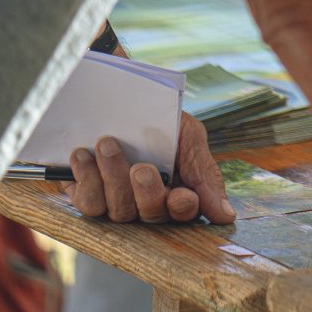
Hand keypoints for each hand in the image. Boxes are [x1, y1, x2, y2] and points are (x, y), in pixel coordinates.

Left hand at [63, 113, 234, 224]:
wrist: (120, 95)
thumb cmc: (162, 118)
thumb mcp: (190, 137)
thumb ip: (206, 174)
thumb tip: (226, 216)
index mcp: (178, 192)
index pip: (183, 213)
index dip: (181, 209)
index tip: (181, 195)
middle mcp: (147, 203)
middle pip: (150, 215)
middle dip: (147, 193)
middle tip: (141, 168)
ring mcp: (116, 202)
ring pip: (118, 210)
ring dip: (113, 178)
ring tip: (107, 144)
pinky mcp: (87, 195)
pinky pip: (88, 204)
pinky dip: (87, 179)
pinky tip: (84, 155)